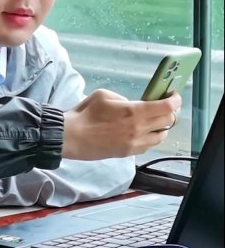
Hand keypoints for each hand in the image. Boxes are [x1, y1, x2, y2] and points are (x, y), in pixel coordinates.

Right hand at [62, 89, 181, 159]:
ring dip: (161, 126)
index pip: (166, 108)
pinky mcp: (128, 153)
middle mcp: (139, 129)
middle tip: (164, 105)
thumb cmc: (85, 114)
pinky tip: (141, 131)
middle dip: (169, 112)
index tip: (174, 95)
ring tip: (153, 120)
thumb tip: (132, 105)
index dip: (174, 100)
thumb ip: (123, 99)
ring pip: (161, 136)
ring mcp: (135, 143)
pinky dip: (150, 137)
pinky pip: (148, 145)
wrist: (72, 137)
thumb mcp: (104, 95)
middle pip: (168, 121)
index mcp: (133, 112)